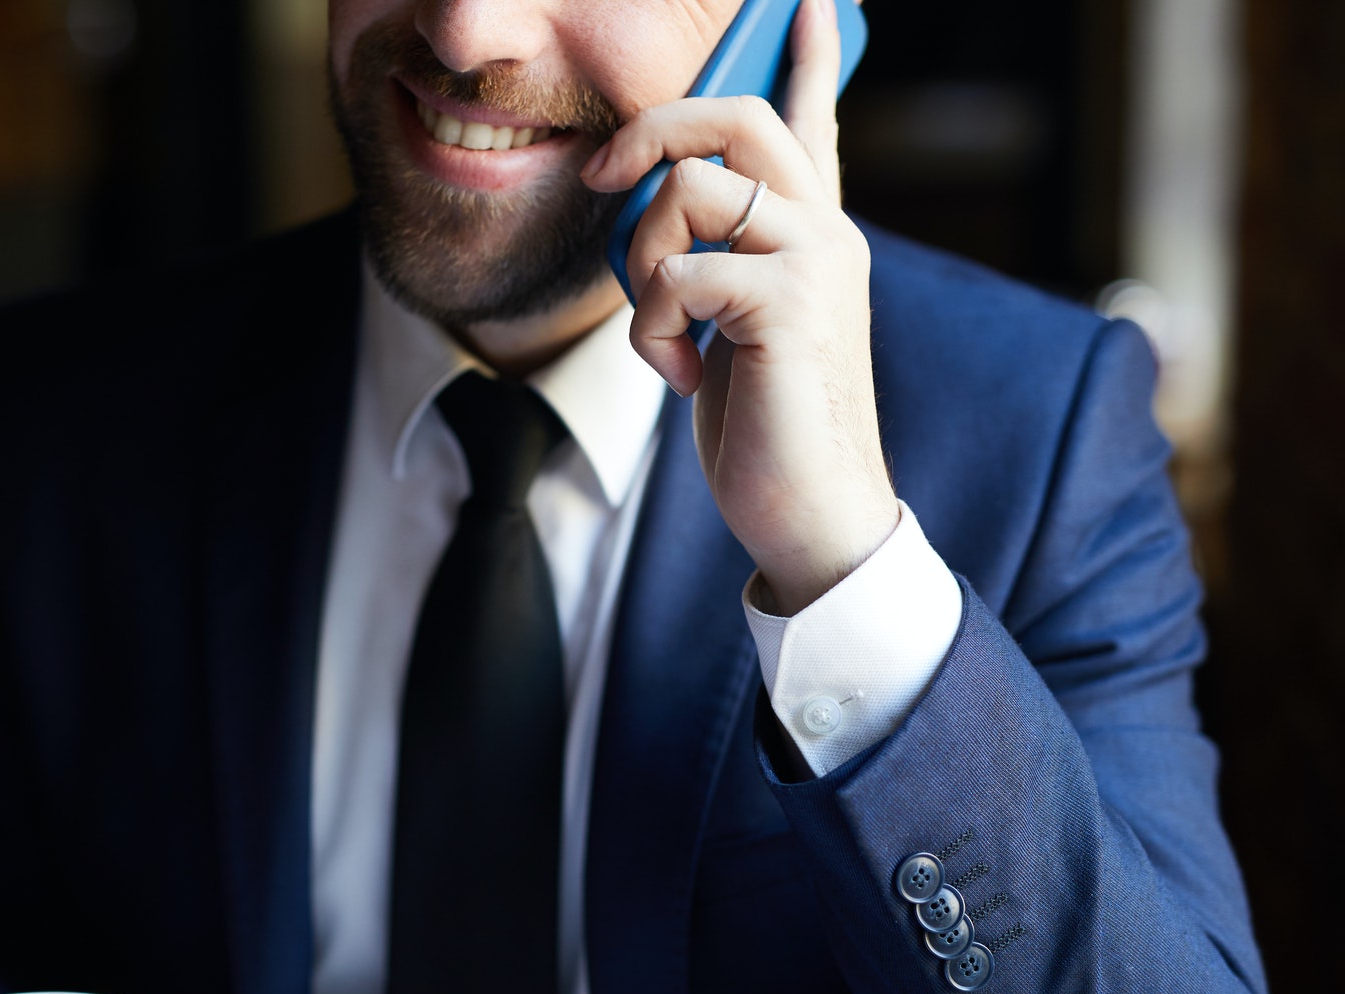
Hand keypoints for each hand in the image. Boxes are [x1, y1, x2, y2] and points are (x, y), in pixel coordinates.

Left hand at [581, 0, 895, 614]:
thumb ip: (718, 259)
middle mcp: (825, 231)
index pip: (813, 120)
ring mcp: (814, 262)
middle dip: (650, 131)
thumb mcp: (737, 325)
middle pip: (734, 117)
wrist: (812, 511)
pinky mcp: (789, 307)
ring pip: (690, 191)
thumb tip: (654, 210)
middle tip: (599, 179)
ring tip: (664, 334)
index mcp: (813, 232)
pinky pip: (677, 274)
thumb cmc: (768, 423)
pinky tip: (686, 376)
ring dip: (641, 263)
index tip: (806, 1)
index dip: (808, 56)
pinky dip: (653, 329)